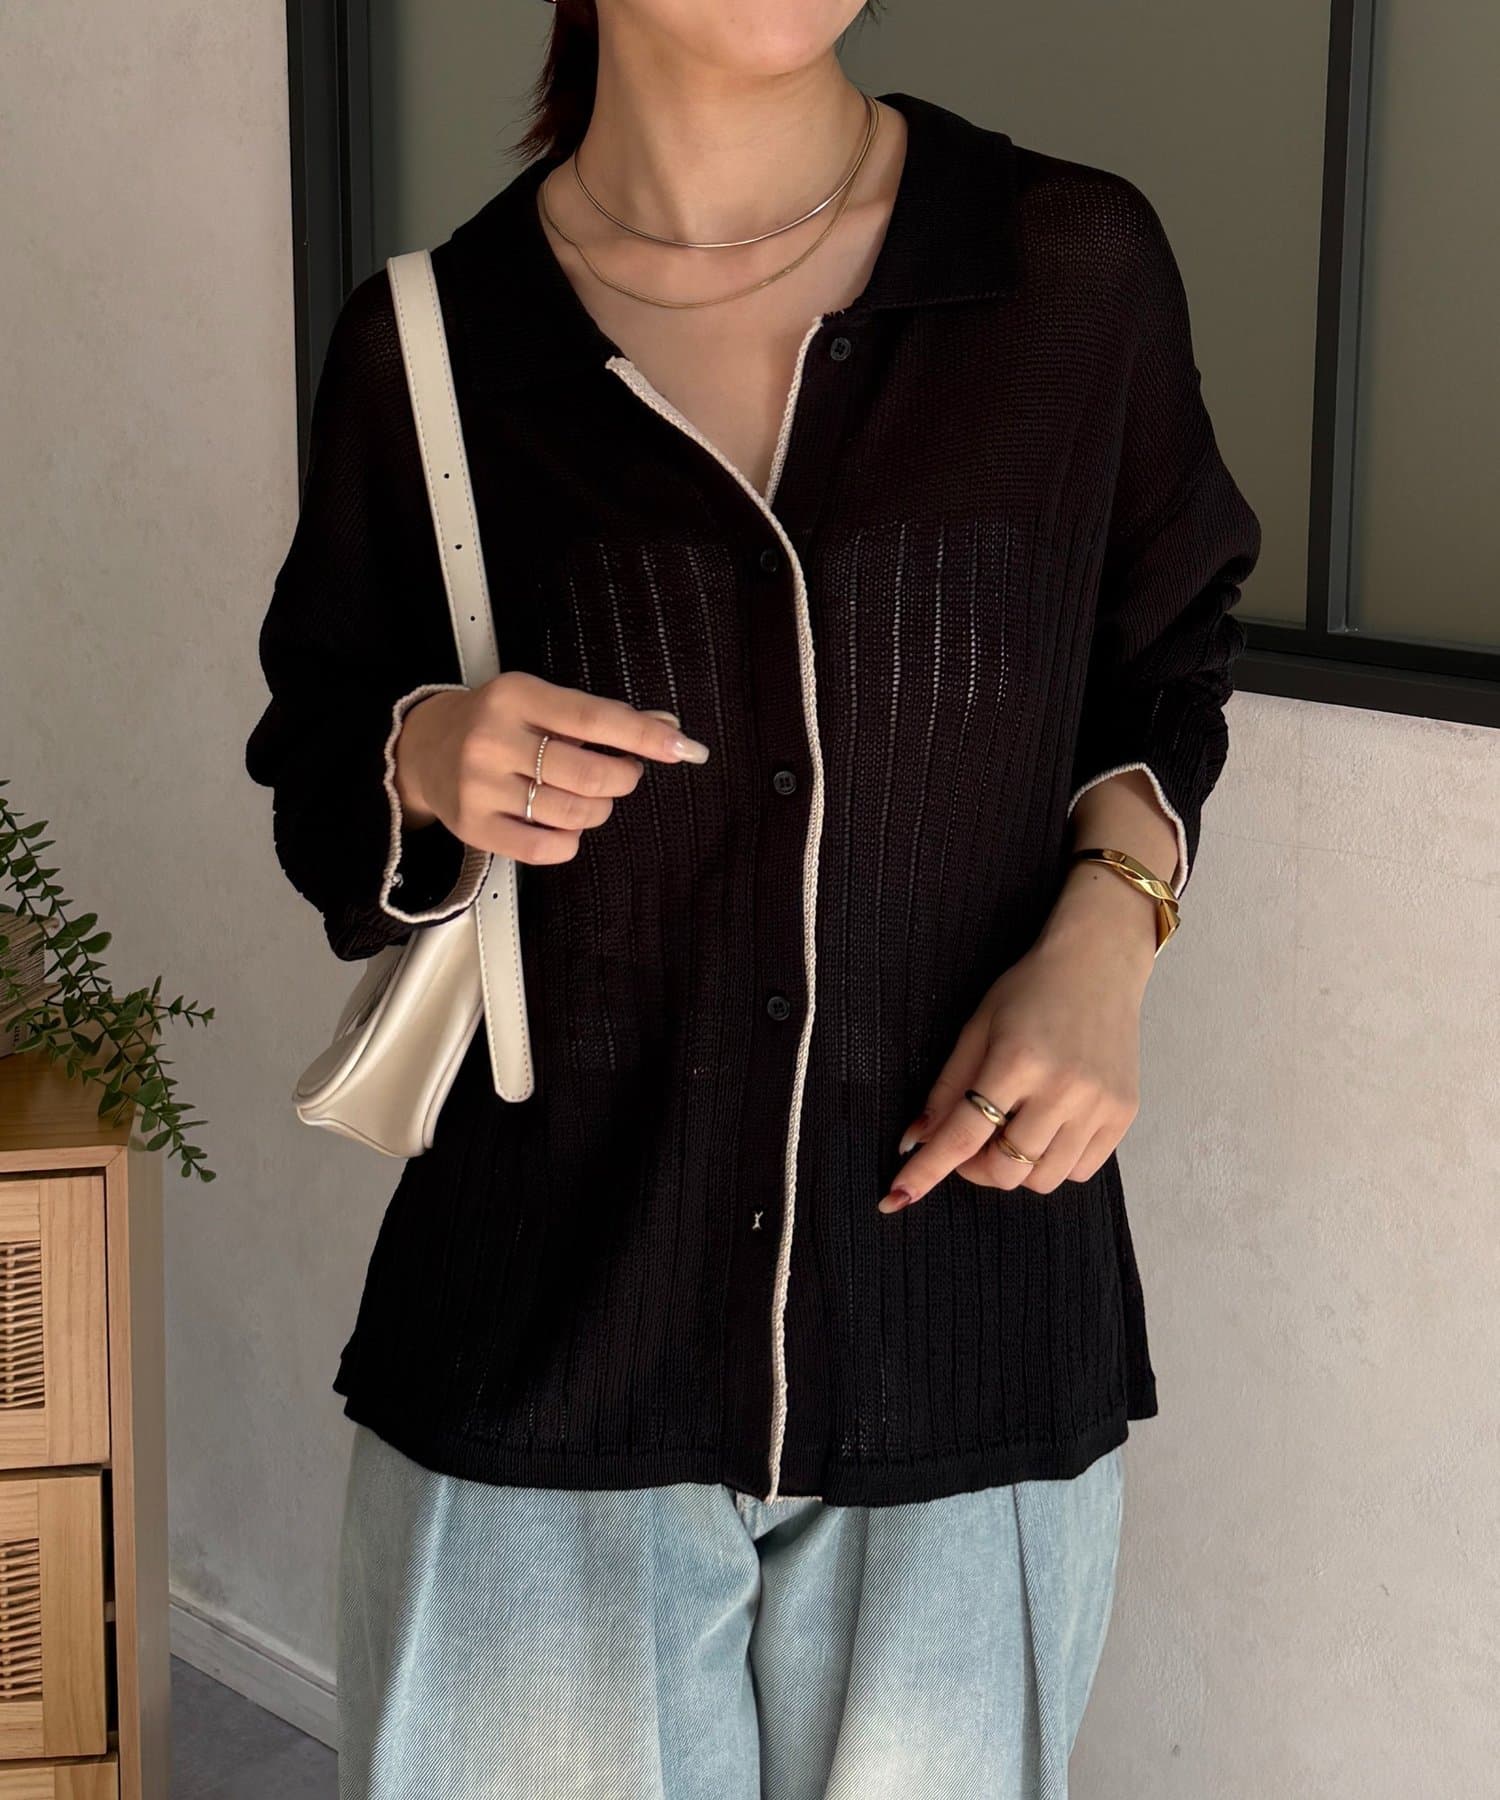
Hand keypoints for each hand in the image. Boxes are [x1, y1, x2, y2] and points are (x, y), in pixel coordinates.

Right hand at [393, 671, 709, 864]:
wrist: (423, 747)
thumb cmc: (496, 722)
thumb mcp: (539, 701)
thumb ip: (599, 716)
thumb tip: (666, 728)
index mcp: (516, 697)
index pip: (594, 719)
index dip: (644, 737)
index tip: (685, 749)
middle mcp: (494, 740)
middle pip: (589, 774)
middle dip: (624, 778)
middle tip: (623, 773)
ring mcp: (481, 786)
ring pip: (573, 814)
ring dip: (599, 810)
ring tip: (588, 797)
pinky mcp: (475, 827)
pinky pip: (546, 849)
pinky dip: (570, 841)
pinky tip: (563, 823)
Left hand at [878, 867, 1158, 1210]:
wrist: (1099, 963)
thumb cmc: (1030, 990)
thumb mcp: (977, 1027)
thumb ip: (947, 1088)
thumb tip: (915, 1141)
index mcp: (1017, 1060)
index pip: (964, 1134)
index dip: (927, 1170)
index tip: (896, 1197)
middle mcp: (1062, 1088)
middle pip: (1005, 1168)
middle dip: (974, 1168)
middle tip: (970, 1142)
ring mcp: (1098, 1104)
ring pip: (1042, 1179)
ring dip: (1015, 1168)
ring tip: (1012, 1130)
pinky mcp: (1123, 1114)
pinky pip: (1080, 1170)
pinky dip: (1053, 1163)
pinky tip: (1047, 1129)